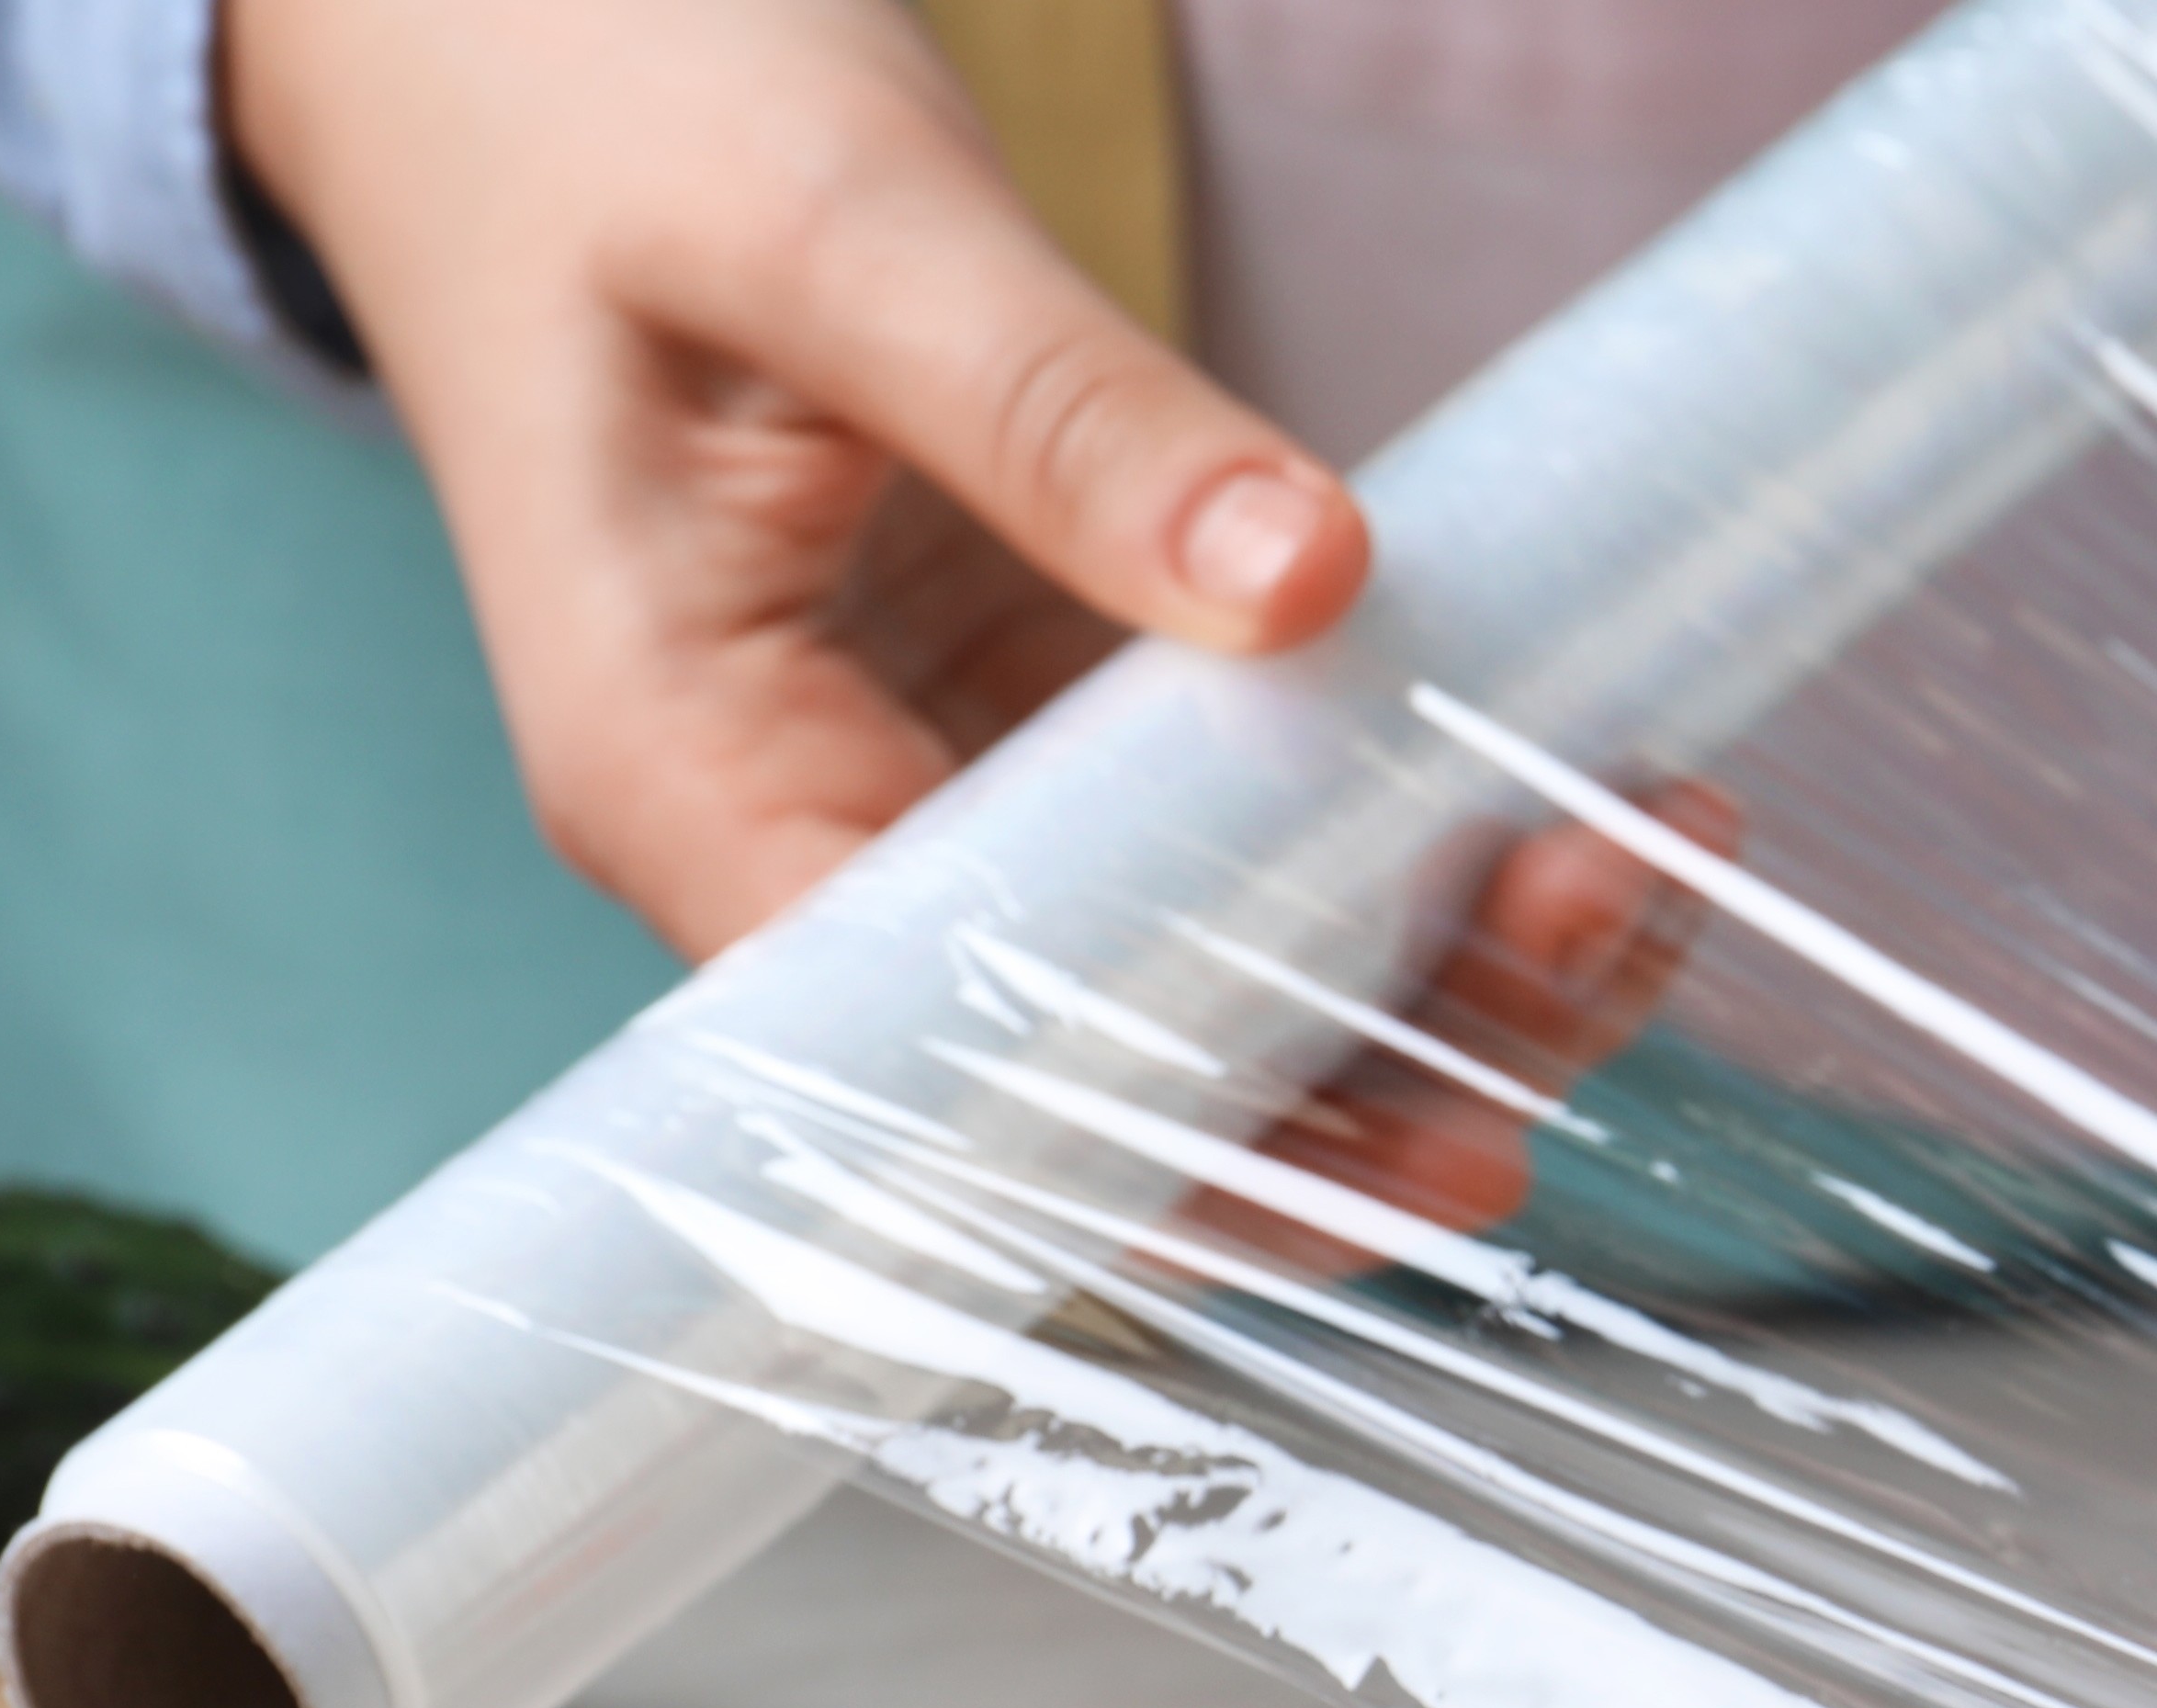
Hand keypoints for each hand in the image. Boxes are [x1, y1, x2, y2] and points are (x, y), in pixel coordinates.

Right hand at [224, 0, 1715, 1260]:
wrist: (515, 14)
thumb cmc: (603, 93)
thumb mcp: (829, 220)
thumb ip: (1051, 407)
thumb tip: (1303, 580)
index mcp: (683, 768)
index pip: (936, 1072)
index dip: (1188, 1141)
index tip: (1419, 1146)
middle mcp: (800, 823)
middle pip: (1103, 1062)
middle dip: (1367, 1059)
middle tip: (1600, 933)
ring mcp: (928, 771)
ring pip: (1201, 967)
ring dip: (1429, 960)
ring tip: (1641, 860)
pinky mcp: (1033, 701)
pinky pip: (1236, 824)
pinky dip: (1406, 829)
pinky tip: (1584, 782)